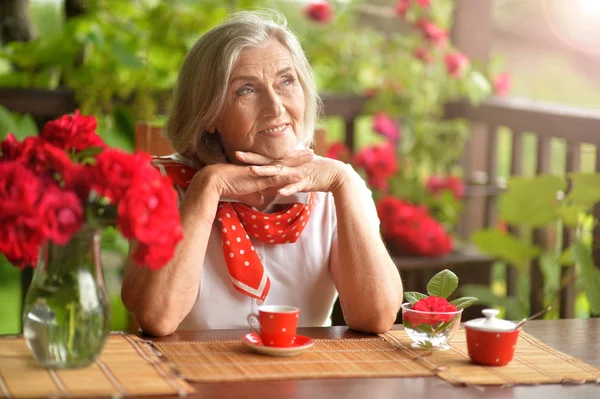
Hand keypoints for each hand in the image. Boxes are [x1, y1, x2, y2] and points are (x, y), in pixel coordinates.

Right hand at [189, 149, 314, 206]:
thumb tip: (264, 202)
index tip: (301, 156)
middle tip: (312, 152)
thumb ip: (257, 196)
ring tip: (312, 157)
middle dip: (299, 157)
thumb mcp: (247, 193)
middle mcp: (263, 168)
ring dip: (299, 162)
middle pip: (285, 161)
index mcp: (260, 169)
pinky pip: (278, 178)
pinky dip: (290, 177)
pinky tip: (301, 175)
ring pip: (284, 166)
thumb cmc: (228, 187)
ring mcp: (262, 172)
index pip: (278, 164)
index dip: (290, 160)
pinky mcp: (260, 180)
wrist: (216, 182)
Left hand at [247, 152, 347, 195]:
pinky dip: (287, 189)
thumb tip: (273, 177)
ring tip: (252, 171)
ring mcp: (296, 173)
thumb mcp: (297, 170)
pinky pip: (294, 186)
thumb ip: (284, 172)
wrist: (334, 173)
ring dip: (265, 171)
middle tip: (237, 154)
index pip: (266, 158)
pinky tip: (279, 192)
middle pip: (267, 161)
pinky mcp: (305, 181)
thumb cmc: (314, 171)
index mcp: (286, 162)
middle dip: (252, 159)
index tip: (236, 153)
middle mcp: (289, 165)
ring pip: (278, 172)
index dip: (252, 155)